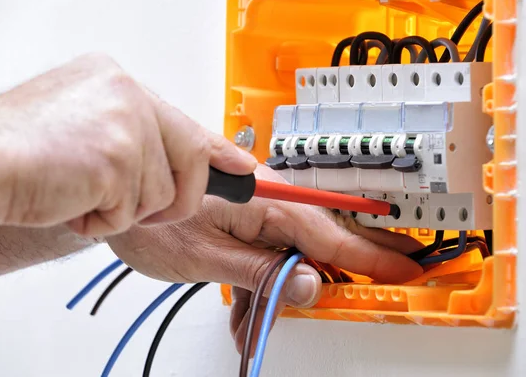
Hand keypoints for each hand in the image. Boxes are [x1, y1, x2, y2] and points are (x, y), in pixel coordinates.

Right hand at [0, 53, 255, 235]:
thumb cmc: (17, 152)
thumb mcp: (84, 127)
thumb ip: (134, 136)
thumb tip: (180, 159)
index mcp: (116, 81)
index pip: (184, 121)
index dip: (217, 151)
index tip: (244, 168)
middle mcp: (126, 93)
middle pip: (190, 159)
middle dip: (171, 198)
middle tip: (130, 203)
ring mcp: (125, 124)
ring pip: (162, 194)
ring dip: (121, 209)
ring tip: (78, 192)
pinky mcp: (117, 159)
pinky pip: (135, 211)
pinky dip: (101, 221)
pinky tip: (69, 201)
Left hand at [106, 165, 423, 354]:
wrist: (122, 194)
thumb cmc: (153, 221)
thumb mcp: (208, 257)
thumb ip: (262, 270)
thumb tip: (309, 284)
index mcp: (264, 201)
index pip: (330, 234)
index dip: (371, 256)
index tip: (403, 269)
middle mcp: (266, 199)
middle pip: (320, 240)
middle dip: (341, 271)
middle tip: (385, 280)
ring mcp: (255, 208)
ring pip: (289, 254)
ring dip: (277, 294)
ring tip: (252, 331)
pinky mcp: (243, 218)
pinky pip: (266, 253)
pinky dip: (258, 286)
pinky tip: (242, 317)